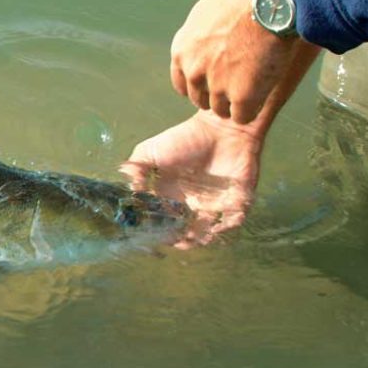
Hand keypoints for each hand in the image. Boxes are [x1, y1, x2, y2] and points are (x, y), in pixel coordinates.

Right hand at [120, 111, 264, 245]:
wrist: (220, 127)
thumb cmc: (184, 138)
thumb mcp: (149, 151)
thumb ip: (136, 170)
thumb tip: (130, 193)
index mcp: (171, 196)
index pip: (164, 222)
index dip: (160, 231)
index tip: (158, 233)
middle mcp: (192, 204)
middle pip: (186, 232)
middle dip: (182, 241)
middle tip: (179, 240)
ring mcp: (215, 204)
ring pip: (208, 232)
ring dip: (202, 239)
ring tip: (198, 237)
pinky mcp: (236, 200)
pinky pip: (233, 221)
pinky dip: (227, 227)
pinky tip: (218, 225)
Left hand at [170, 0, 301, 123]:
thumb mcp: (209, 10)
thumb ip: (204, 32)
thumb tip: (210, 36)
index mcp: (182, 49)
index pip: (182, 82)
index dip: (201, 83)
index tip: (215, 79)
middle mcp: (194, 70)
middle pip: (201, 99)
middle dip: (217, 94)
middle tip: (239, 83)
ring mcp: (217, 85)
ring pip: (221, 109)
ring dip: (235, 103)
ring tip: (255, 86)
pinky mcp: (242, 95)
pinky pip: (243, 115)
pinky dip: (252, 109)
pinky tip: (263, 94)